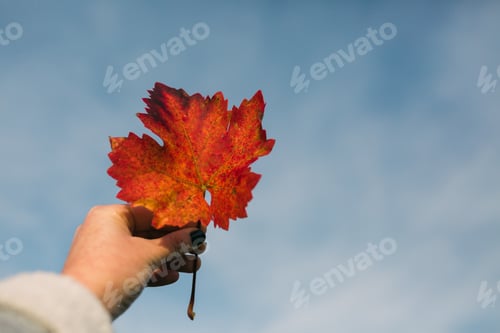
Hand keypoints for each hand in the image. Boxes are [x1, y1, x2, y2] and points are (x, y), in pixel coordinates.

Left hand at [62, 204, 205, 318]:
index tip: (198, 228)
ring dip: (170, 259)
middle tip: (201, 248)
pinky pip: (133, 266)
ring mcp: (102, 251)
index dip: (178, 221)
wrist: (82, 307)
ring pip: (143, 251)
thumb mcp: (149, 254)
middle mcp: (104, 228)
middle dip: (177, 244)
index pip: (152, 212)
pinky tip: (173, 277)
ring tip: (195, 266)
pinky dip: (153, 270)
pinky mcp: (103, 271)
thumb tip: (196, 234)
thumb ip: (175, 242)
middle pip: (149, 233)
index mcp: (111, 215)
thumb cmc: (114, 270)